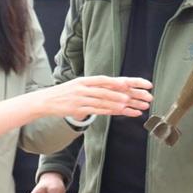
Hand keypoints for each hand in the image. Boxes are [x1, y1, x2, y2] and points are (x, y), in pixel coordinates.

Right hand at [34, 75, 151, 120]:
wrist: (45, 101)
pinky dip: (111, 111)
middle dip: (132, 94)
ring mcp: (82, 98)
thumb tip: (113, 89)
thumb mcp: (78, 86)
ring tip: (137, 105)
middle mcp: (86, 87)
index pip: (111, 80)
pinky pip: (98, 110)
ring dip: (123, 103)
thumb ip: (95, 87)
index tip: (145, 84)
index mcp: (87, 80)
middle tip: (147, 97)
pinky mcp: (78, 109)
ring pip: (106, 100)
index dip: (129, 81)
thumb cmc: (64, 94)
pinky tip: (121, 112)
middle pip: (112, 90)